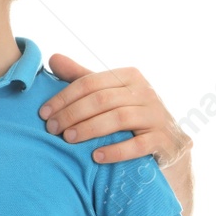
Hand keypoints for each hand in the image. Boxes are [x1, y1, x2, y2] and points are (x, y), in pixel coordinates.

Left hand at [39, 54, 191, 168]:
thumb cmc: (132, 118)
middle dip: (72, 113)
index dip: (64, 97)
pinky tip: (95, 157)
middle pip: (102, 99)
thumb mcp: (109, 95)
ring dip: (90, 128)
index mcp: (130, 77)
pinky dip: (116, 150)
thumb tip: (53, 58)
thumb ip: (82, 78)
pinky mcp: (165, 140)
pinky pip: (139, 144)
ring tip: (68, 139)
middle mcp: (146, 92)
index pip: (90, 83)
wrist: (171, 148)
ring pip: (119, 117)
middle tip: (52, 128)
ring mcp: (158, 116)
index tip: (43, 113)